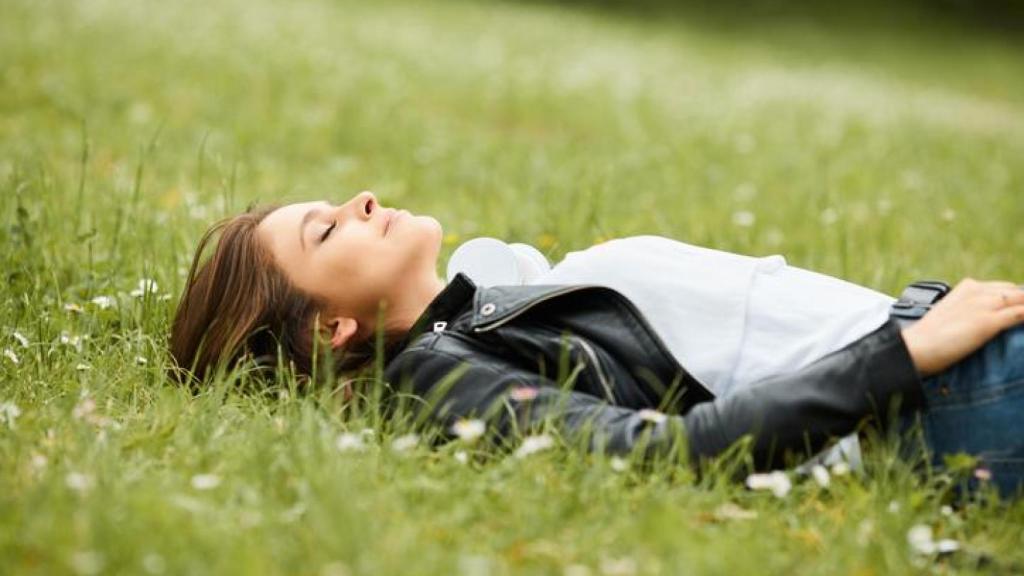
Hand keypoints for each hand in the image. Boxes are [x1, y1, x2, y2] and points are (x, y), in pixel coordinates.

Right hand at [900, 278, 1023, 376]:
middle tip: (1020, 316)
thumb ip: (968, 311)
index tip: (1018, 309)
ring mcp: (983, 306)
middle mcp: (977, 292)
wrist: (915, 347)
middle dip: (1022, 302)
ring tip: (1022, 318)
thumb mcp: (950, 314)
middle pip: (1016, 292)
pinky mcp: (987, 322)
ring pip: (1021, 300)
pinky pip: (1020, 314)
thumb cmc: (927, 337)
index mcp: (967, 288)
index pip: (1004, 288)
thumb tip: (981, 321)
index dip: (1015, 300)